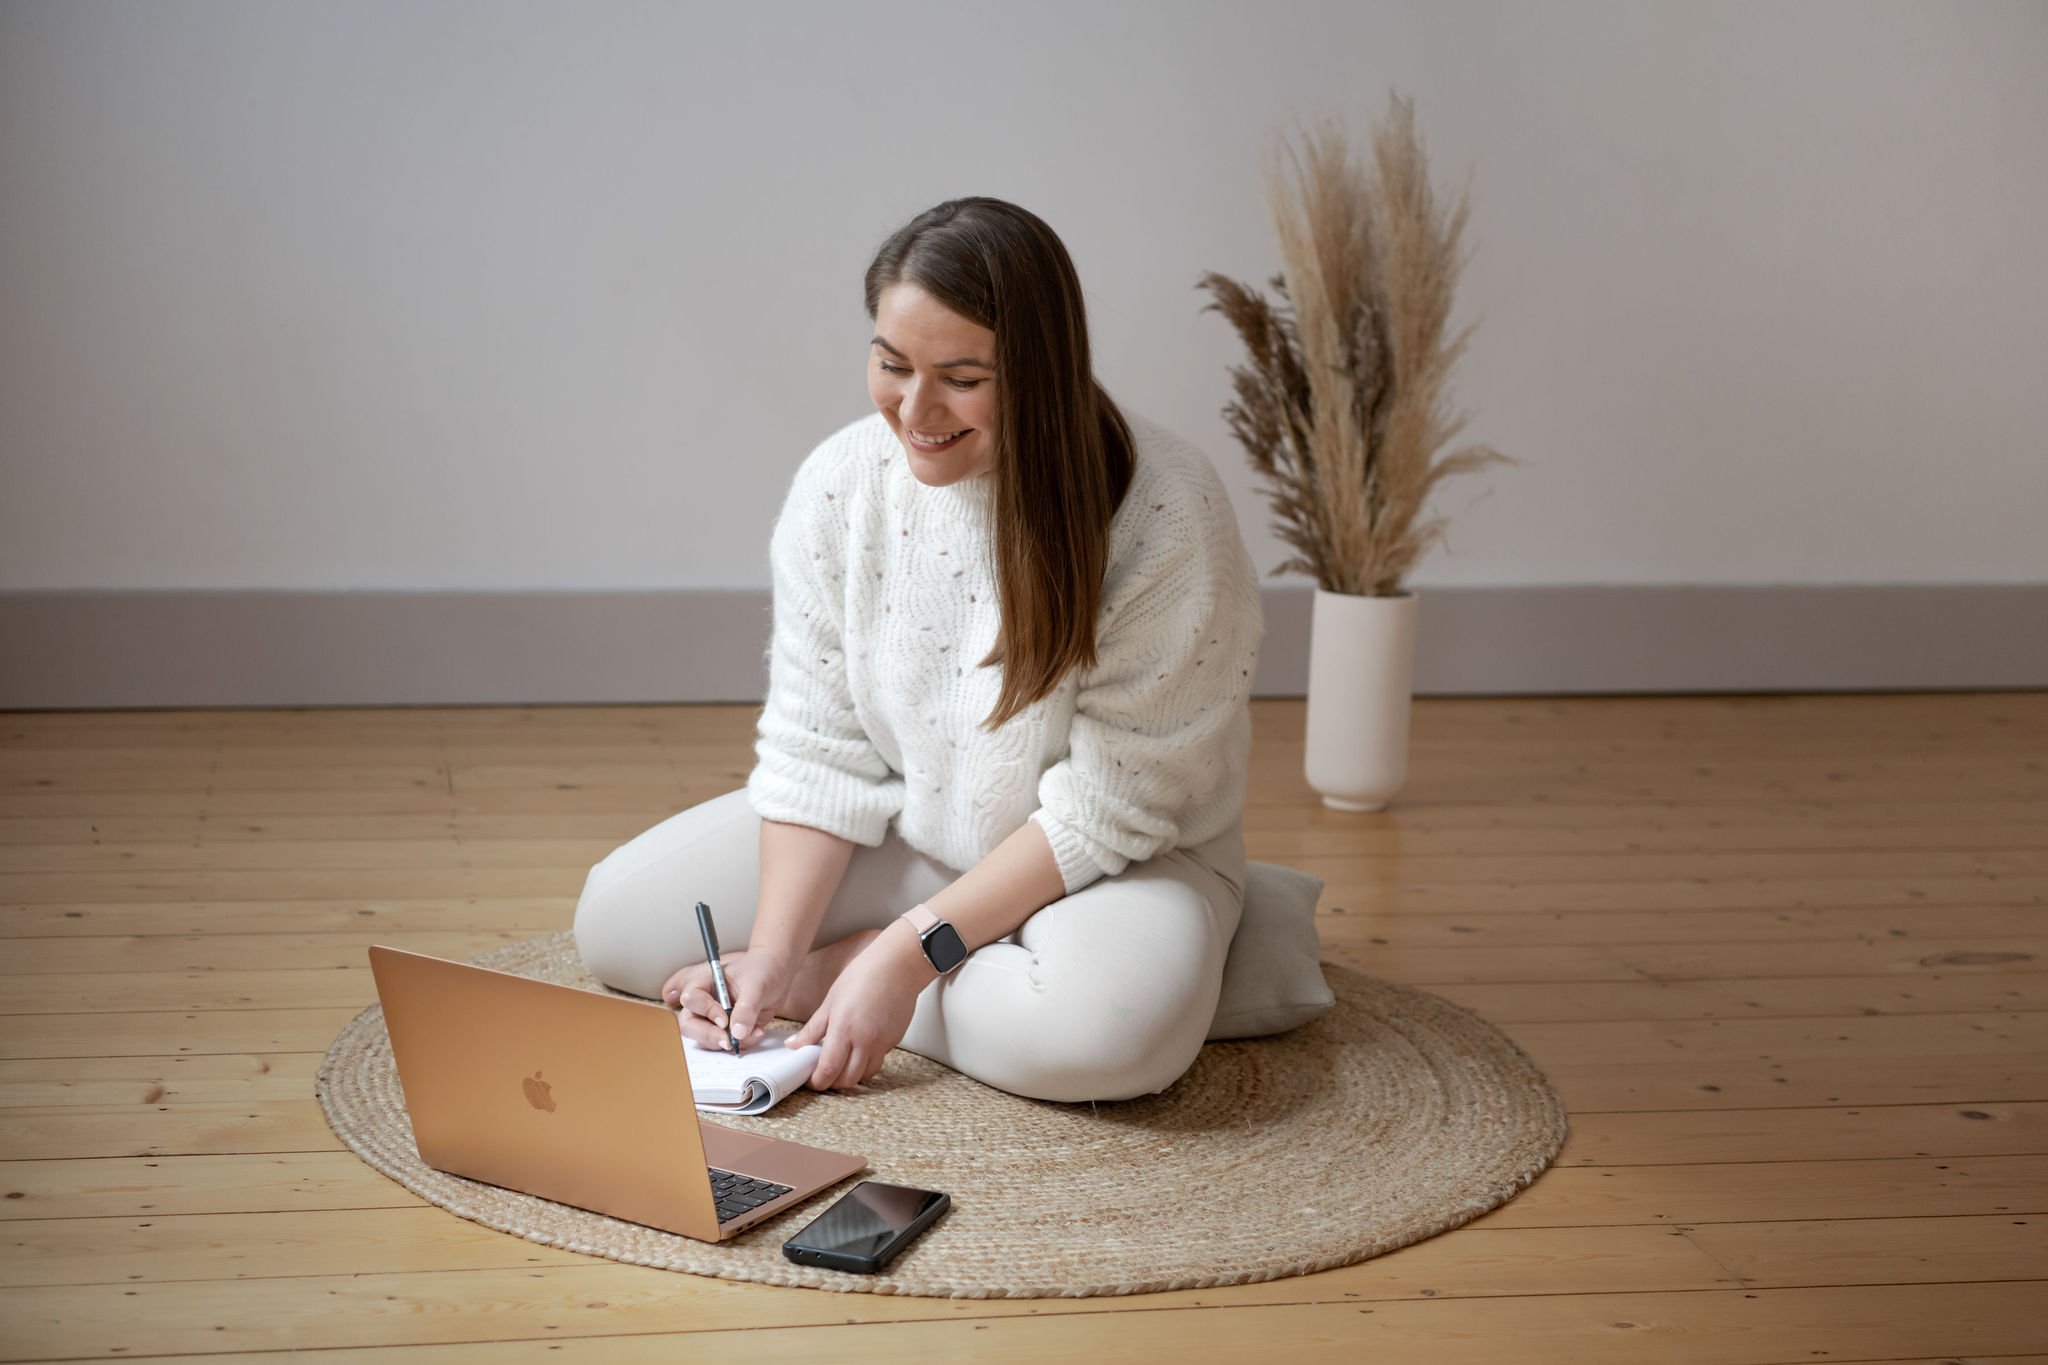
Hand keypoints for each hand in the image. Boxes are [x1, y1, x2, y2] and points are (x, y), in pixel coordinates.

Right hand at [662, 947, 795, 1051]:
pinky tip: (759, 1031)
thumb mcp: (757, 984)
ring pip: (706, 1040)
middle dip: (708, 1036)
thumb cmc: (763, 970)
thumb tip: (737, 1034)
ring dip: (728, 1042)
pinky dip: (743, 1043)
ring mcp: (715, 1019)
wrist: (779, 976)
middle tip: (728, 1042)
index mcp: (706, 983)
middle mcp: (706, 1003)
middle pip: (689, 1024)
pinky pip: (728, 1044)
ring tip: (754, 1032)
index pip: (692, 999)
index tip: (724, 1020)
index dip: (705, 1011)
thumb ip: (746, 1007)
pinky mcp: (728, 1030)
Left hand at [787, 923, 935, 1090]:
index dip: (817, 1081)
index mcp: (844, 1030)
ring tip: (842, 1062)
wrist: (898, 964)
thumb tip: (795, 1045)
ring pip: (865, 1076)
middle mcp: (864, 1041)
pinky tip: (859, 1049)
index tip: (811, 1080)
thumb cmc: (863, 975)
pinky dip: (866, 1062)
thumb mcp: (831, 1001)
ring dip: (851, 1075)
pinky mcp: (894, 1040)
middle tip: (824, 1072)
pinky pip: (878, 1061)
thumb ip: (812, 1028)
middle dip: (832, 1082)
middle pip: (847, 1080)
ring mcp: (882, 1043)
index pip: (828, 1070)